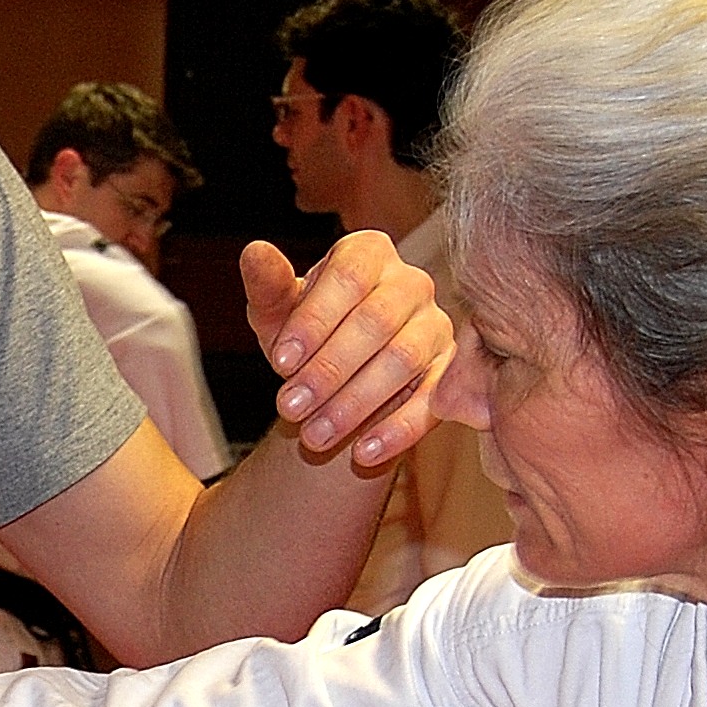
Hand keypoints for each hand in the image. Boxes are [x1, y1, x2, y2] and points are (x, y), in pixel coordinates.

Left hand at [240, 231, 452, 465]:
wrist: (335, 380)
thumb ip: (268, 285)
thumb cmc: (305, 336)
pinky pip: (434, 399)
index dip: (314, 321)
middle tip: (289, 408)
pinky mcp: (452, 371)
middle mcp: (411, 282)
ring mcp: (436, 325)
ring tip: (314, 436)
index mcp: (368, 253)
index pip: (347, 277)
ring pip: (403, 360)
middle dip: (328, 370)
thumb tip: (254, 252)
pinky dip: (399, 429)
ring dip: (355, 403)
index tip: (280, 363)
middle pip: (376, 321)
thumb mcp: (278, 313)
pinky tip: (365, 453)